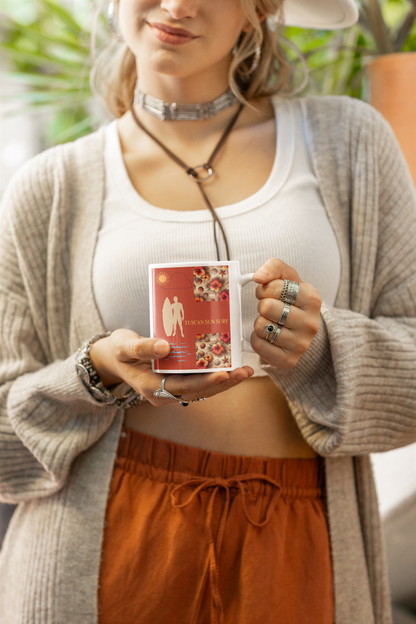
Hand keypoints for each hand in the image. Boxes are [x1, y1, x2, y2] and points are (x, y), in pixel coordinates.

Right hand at [89, 328, 253, 405]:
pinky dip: (215, 375)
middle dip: (224, 382)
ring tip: (246, 370)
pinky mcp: (176, 382)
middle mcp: (164, 393)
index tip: (224, 373)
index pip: (184, 387)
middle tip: (245, 371)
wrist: (112, 358)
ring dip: (224, 381)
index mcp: (151, 388)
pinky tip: (231, 366)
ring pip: (202, 389)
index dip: (205, 382)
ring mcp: (171, 389)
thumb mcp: (123, 347)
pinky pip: (198, 382)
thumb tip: (165, 348)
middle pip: (198, 390)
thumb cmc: (117, 350)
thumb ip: (141, 347)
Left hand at [251, 258, 321, 368]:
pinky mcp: (289, 360)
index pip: (274, 287)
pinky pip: (259, 346)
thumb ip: (274, 267)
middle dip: (262, 306)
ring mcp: (302, 344)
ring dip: (259, 322)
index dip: (265, 288)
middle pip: (266, 307)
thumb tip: (259, 276)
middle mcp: (311, 323)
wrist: (300, 328)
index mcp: (313, 299)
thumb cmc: (291, 299)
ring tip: (271, 322)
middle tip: (270, 309)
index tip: (271, 293)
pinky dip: (257, 339)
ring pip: (262, 327)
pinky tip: (268, 336)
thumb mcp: (287, 277)